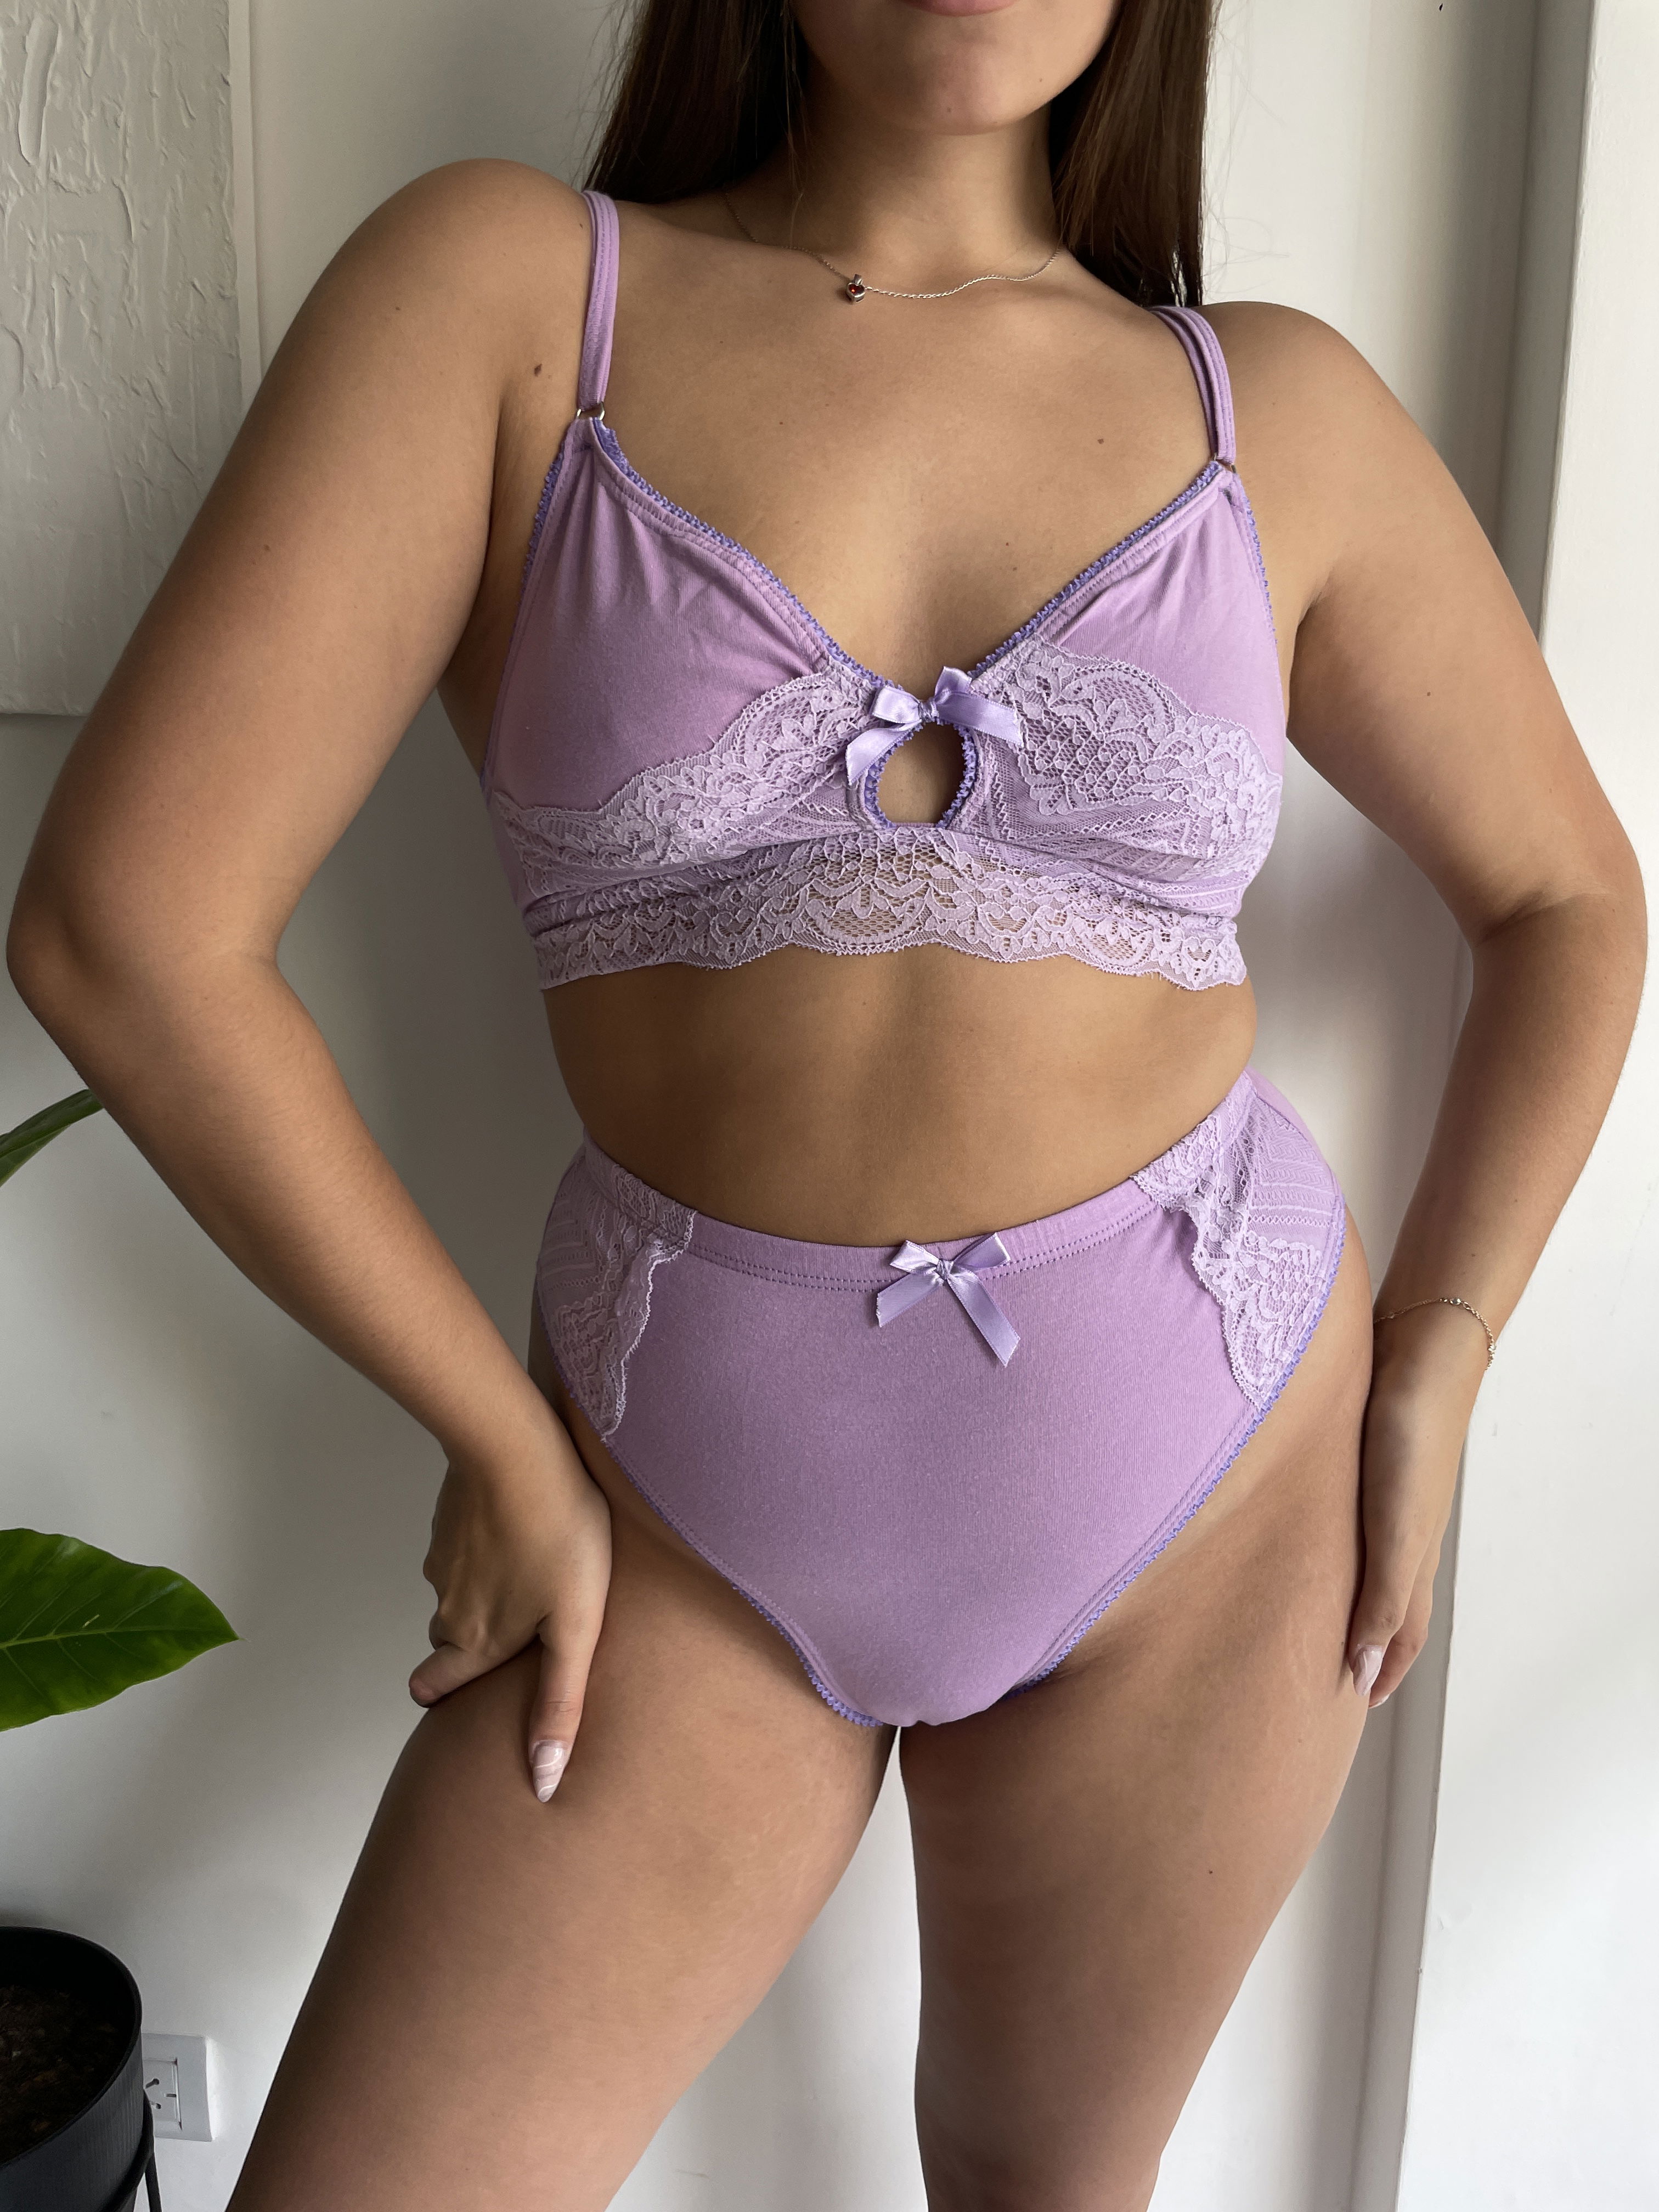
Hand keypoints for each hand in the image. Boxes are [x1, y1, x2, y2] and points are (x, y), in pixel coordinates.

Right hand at [408, 1416, 611, 1800]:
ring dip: (483, 1589)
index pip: (433, 1688)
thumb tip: (543, 1782)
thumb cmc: (560, 1536)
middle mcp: (447, 1606)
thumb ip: (560, 1703)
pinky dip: (482, 1546)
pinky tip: (517, 1529)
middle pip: (446, 1640)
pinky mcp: (448, 1518)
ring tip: (530, 1573)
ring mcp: (442, 1559)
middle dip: (471, 1643)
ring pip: (455, 1591)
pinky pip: (460, 1546)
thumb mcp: (575, 1628)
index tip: (461, 1695)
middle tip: (516, 1630)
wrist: (518, 1449)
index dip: (444, 1693)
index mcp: (474, 1641)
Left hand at [1347, 1305, 1489, 1706]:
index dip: (1379, 1671)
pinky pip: (1347, 1528)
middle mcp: (1400, 1535)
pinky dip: (1332, 1553)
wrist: (1417, 1357)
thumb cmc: (1408, 1442)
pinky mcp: (1363, 1467)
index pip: (1399, 1634)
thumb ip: (1382, 1598)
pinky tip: (1307, 1543)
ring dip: (1345, 1600)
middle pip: (1385, 1606)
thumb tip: (1360, 1670)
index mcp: (1412, 1559)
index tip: (1353, 1705)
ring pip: (1365, 1567)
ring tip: (1310, 1621)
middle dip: (1363, 1646)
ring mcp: (1382, 1500)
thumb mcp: (1395, 1531)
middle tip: (1328, 1675)